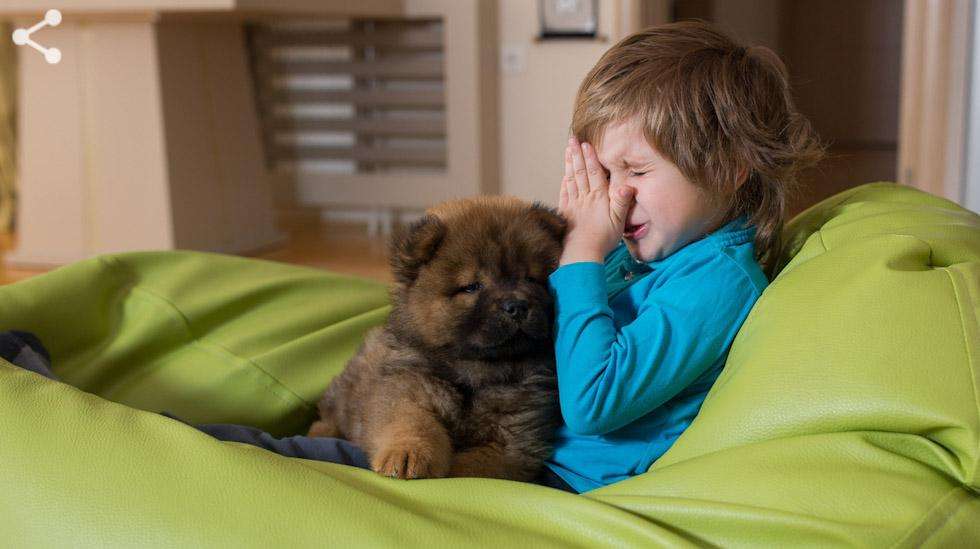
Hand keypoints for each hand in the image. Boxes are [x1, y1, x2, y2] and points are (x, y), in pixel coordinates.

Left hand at [558, 136, 634, 265]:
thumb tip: (628, 186)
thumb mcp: (619, 222)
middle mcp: (585, 198)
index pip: (594, 173)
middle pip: (580, 172)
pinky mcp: (565, 213)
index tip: (586, 144)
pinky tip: (564, 175)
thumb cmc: (604, 239)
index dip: (590, 157)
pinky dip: (564, 181)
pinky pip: (564, 193)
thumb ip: (622, 202)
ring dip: (569, 163)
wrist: (583, 254)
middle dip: (576, 154)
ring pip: (571, 179)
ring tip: (567, 150)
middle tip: (572, 139)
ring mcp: (573, 204)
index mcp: (599, 198)